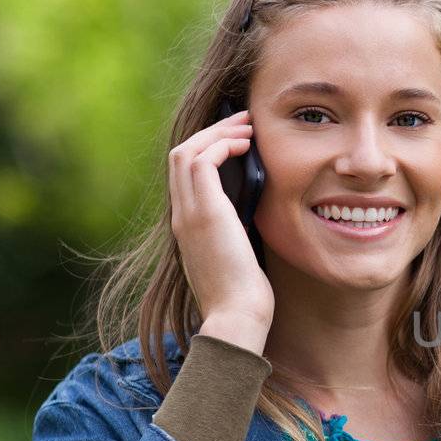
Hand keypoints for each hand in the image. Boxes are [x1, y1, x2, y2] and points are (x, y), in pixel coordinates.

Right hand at [168, 107, 274, 352]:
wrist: (236, 319)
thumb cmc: (245, 297)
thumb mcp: (242, 255)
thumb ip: (241, 230)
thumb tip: (259, 210)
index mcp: (189, 226)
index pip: (186, 175)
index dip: (209, 150)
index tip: (238, 140)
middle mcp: (182, 217)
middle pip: (181, 155)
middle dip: (212, 132)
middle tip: (243, 121)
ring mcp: (189, 214)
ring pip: (187, 152)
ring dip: (218, 133)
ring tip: (248, 127)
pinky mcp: (204, 214)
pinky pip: (201, 162)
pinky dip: (222, 146)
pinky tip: (247, 145)